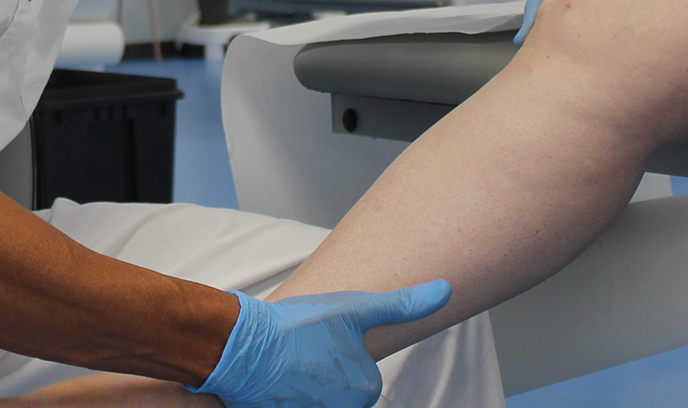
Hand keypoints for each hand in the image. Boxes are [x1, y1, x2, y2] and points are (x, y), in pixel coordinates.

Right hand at [187, 280, 449, 407]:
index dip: (339, 352)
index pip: (360, 374)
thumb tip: (446, 290)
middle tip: (301, 354)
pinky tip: (275, 380)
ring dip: (302, 383)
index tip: (318, 341)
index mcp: (366, 390)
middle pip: (338, 390)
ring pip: (314, 397)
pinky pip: (294, 402)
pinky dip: (285, 394)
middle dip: (321, 373)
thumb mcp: (355, 308)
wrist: (241, 347)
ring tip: (287, 365)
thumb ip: (403, 304)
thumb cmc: (297, 327)